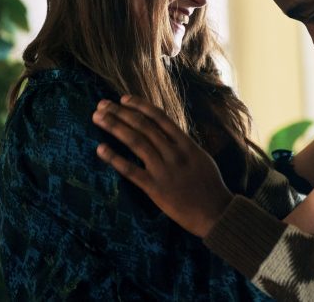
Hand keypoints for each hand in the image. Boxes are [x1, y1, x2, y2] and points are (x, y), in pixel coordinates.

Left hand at [92, 96, 232, 237]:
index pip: (159, 118)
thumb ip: (183, 145)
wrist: (216, 213)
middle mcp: (174, 153)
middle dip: (120, 112)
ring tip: (97, 117)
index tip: (123, 99)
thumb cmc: (211, 186)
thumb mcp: (201, 158)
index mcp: (186, 144)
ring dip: (114, 127)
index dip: (140, 106)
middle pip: (143, 126)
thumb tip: (167, 133)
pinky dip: (115, 158)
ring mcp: (164, 170)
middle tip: (102, 104)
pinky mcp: (155, 188)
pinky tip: (100, 148)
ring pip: (135, 142)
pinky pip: (131, 170)